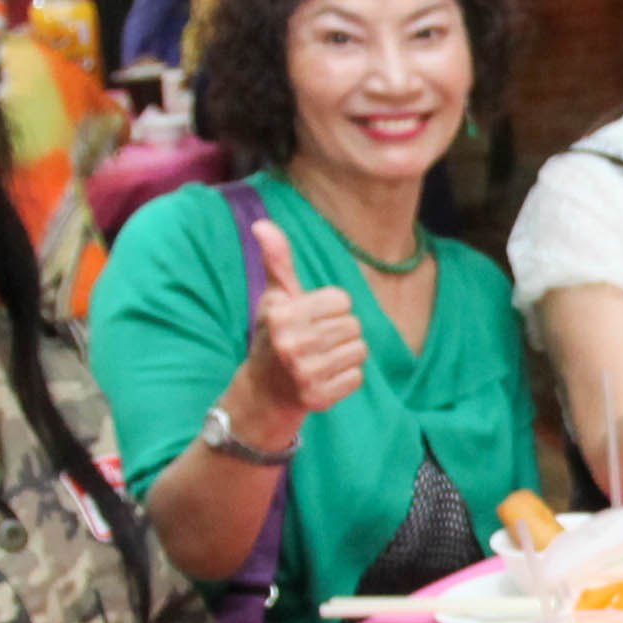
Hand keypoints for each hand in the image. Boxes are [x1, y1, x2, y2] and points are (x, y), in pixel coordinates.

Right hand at [234, 270, 373, 425]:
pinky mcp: (317, 398)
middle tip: (315, 343)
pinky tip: (323, 379)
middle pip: (353, 325)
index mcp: (282, 314)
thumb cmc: (275, 335)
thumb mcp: (275, 297)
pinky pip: (357, 377)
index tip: (311, 320)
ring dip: (345, 355)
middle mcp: (291, 343)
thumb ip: (276, 260)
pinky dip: (345, 378)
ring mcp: (304, 373)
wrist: (263, 392)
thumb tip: (262, 224)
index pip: (342, 300)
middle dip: (339, 332)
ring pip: (360, 350)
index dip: (331, 309)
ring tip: (320, 359)